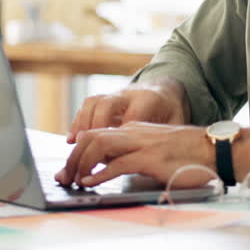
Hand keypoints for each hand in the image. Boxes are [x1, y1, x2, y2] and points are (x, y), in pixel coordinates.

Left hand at [54, 122, 213, 187]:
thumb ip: (135, 158)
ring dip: (80, 164)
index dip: (77, 152)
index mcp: (134, 130)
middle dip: (72, 158)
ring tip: (73, 181)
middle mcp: (134, 132)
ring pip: (98, 145)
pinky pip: (117, 163)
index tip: (69, 170)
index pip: (96, 135)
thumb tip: (114, 172)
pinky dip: (99, 173)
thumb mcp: (156, 153)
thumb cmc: (190, 155)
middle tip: (63, 178)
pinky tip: (91, 182)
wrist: (216, 149)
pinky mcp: (150, 158)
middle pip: (90, 137)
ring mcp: (141, 143)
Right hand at [66, 78, 189, 142]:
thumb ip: (167, 138)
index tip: (113, 153)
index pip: (132, 115)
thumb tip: (160, 160)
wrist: (165, 89)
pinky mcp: (105, 100)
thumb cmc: (171, 111)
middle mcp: (129, 95)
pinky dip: (77, 122)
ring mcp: (115, 96)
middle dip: (96, 126)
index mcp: (150, 100)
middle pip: (107, 104)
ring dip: (82, 124)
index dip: (120, 133)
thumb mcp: (177, 122)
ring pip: (94, 103)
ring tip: (76, 146)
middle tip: (89, 149)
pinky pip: (87, 106)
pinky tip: (71, 140)